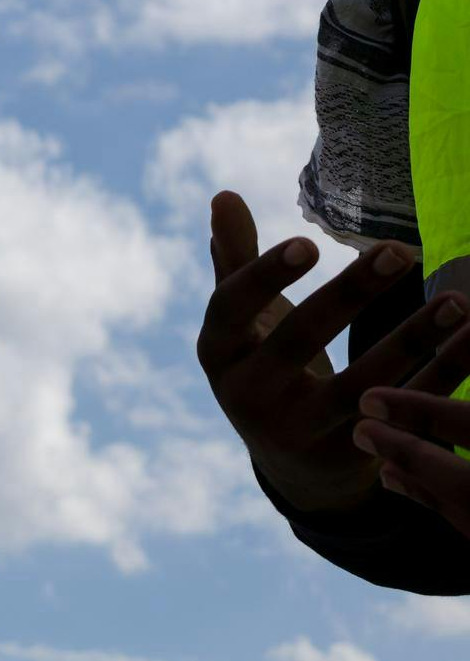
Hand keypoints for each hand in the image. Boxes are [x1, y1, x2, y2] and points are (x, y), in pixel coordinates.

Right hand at [199, 191, 469, 511]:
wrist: (290, 465)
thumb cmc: (264, 368)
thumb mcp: (242, 323)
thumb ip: (235, 259)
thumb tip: (223, 195)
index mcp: (216, 352)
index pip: (231, 307)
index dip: (267, 275)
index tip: (309, 242)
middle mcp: (245, 395)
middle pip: (298, 341)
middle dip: (351, 294)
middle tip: (400, 250)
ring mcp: (297, 432)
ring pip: (360, 383)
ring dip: (412, 339)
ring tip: (456, 300)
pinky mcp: (348, 458)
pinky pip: (401, 414)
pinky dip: (439, 378)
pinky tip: (469, 341)